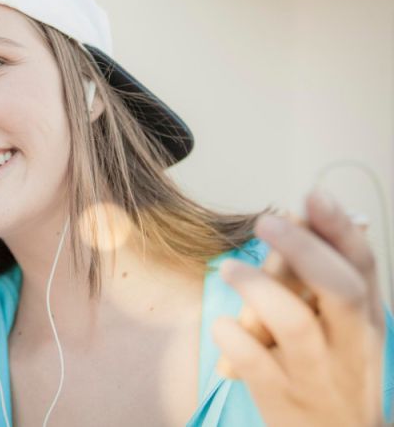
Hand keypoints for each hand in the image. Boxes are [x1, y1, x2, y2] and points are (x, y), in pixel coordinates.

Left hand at [212, 188, 386, 425]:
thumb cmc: (335, 370)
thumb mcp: (346, 326)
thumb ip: (328, 277)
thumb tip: (302, 212)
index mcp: (367, 317)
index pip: (362, 264)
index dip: (339, 227)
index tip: (311, 193)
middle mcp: (350, 343)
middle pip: (338, 288)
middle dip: (304, 249)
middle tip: (265, 220)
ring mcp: (317, 373)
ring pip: (296, 325)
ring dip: (261, 290)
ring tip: (230, 268)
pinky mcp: (283, 397)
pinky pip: (258, 364)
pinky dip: (237, 340)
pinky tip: (222, 325)